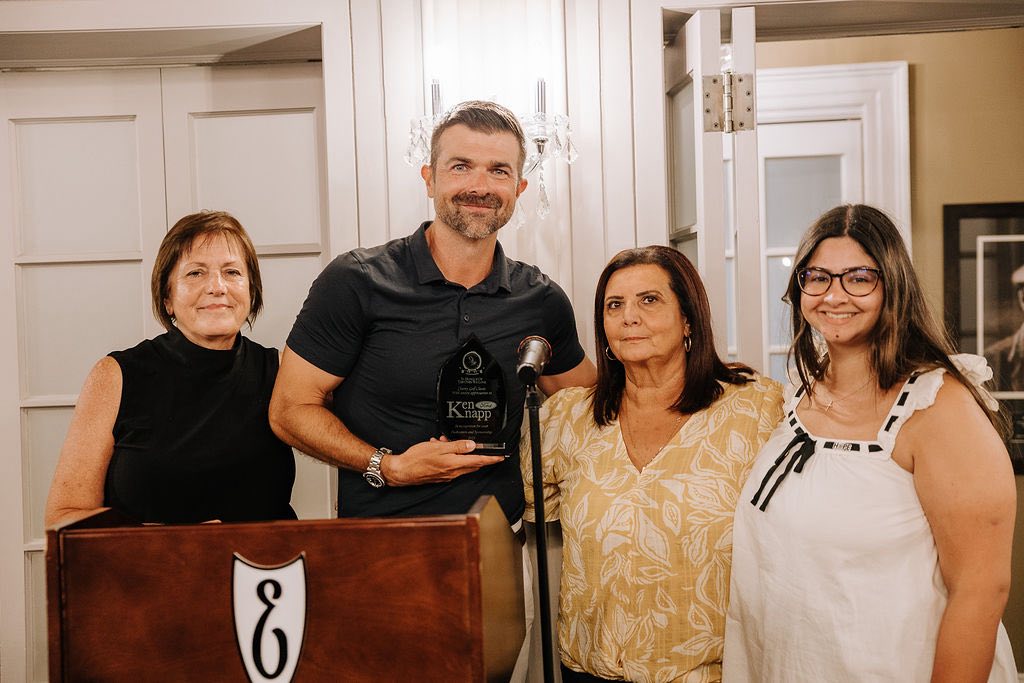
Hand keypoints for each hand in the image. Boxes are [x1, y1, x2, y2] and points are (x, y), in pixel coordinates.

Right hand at [381, 438, 504, 485]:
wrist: (401, 471)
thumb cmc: (417, 459)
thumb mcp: (438, 448)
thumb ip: (456, 446)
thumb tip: (472, 445)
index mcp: (454, 464)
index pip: (479, 462)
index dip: (491, 459)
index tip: (501, 457)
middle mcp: (453, 472)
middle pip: (472, 464)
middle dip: (475, 454)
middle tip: (474, 444)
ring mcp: (447, 476)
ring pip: (461, 464)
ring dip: (458, 453)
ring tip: (444, 442)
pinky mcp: (441, 476)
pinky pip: (451, 466)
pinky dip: (449, 457)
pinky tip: (439, 448)